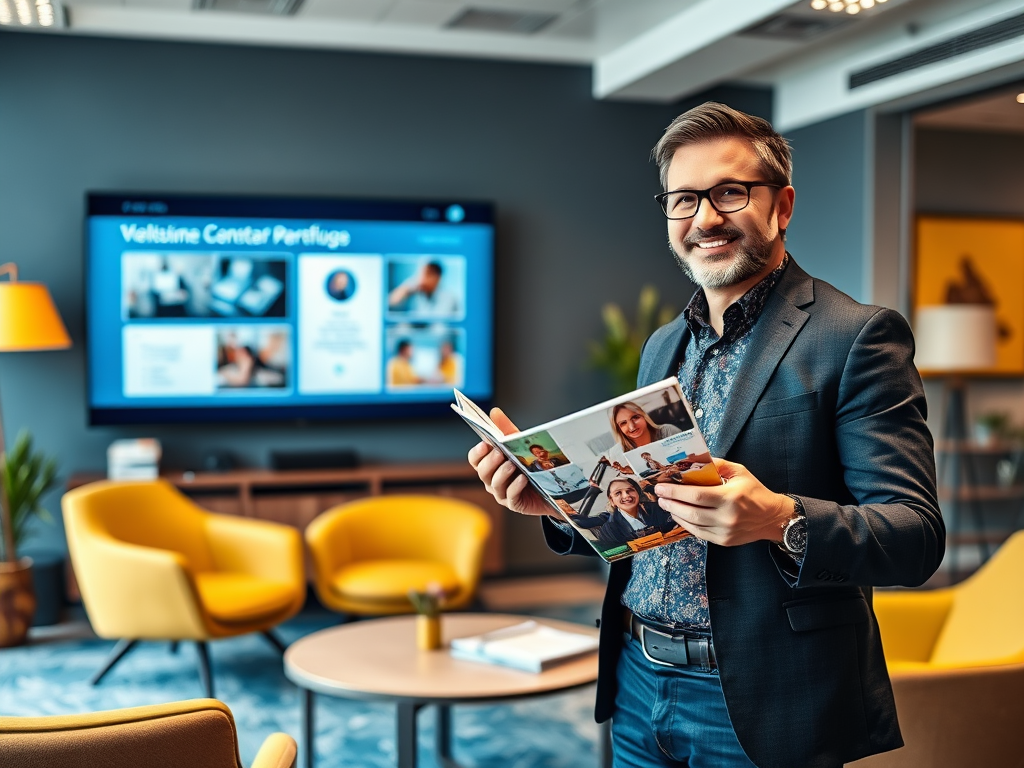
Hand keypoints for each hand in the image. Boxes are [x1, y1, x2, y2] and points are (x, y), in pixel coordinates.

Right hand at [467, 407, 554, 517]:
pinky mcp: (514, 503)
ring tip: (512, 464)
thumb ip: (506, 429)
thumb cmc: (531, 465)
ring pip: (494, 484)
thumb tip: (494, 412)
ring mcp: (501, 493)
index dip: (478, 452)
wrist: (553, 487)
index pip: (475, 460)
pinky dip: (515, 486)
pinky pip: (510, 496)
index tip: (486, 444)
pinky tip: (523, 478)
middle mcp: (492, 480)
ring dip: (502, 473)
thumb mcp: (519, 444)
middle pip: (482, 472)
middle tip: (500, 453)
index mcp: (490, 465)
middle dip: (490, 461)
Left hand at [654, 458, 793, 546]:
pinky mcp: (724, 541)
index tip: (662, 486)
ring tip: (666, 504)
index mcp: (731, 497)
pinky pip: (699, 533)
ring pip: (692, 524)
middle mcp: (727, 516)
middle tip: (660, 495)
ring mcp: (725, 531)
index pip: (696, 495)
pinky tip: (679, 515)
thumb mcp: (739, 472)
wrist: (773, 517)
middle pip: (691, 511)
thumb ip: (716, 464)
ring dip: (675, 514)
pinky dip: (686, 524)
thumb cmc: (755, 492)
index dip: (676, 491)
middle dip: (671, 502)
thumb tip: (693, 460)